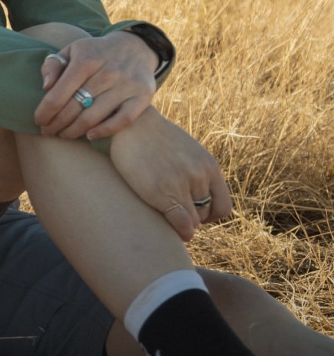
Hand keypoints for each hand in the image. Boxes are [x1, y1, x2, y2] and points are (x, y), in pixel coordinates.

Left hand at [33, 31, 158, 138]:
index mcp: (86, 60)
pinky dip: (104, 131)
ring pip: (93, 118)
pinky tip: (89, 135)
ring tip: (64, 134)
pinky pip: (123, 120)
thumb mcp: (72, 50)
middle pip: (74, 108)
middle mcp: (107, 72)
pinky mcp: (143, 96)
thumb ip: (53, 65)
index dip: (45, 112)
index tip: (38, 120)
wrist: (135, 48)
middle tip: (48, 130)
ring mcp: (127, 85)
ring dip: (74, 131)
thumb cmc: (95, 54)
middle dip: (56, 124)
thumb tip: (46, 86)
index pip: (59, 94)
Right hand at [108, 108, 231, 241]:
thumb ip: (196, 169)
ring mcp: (182, 185)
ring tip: (168, 219)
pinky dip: (180, 233)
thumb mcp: (186, 150)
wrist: (131, 123)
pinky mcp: (163, 193)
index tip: (193, 213)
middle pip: (206, 215)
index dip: (209, 215)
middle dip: (193, 218)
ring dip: (183, 224)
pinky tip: (171, 230)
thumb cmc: (154, 138)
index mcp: (209, 167)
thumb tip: (197, 190)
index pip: (223, 206)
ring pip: (193, 221)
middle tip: (175, 215)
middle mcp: (200, 176)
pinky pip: (182, 224)